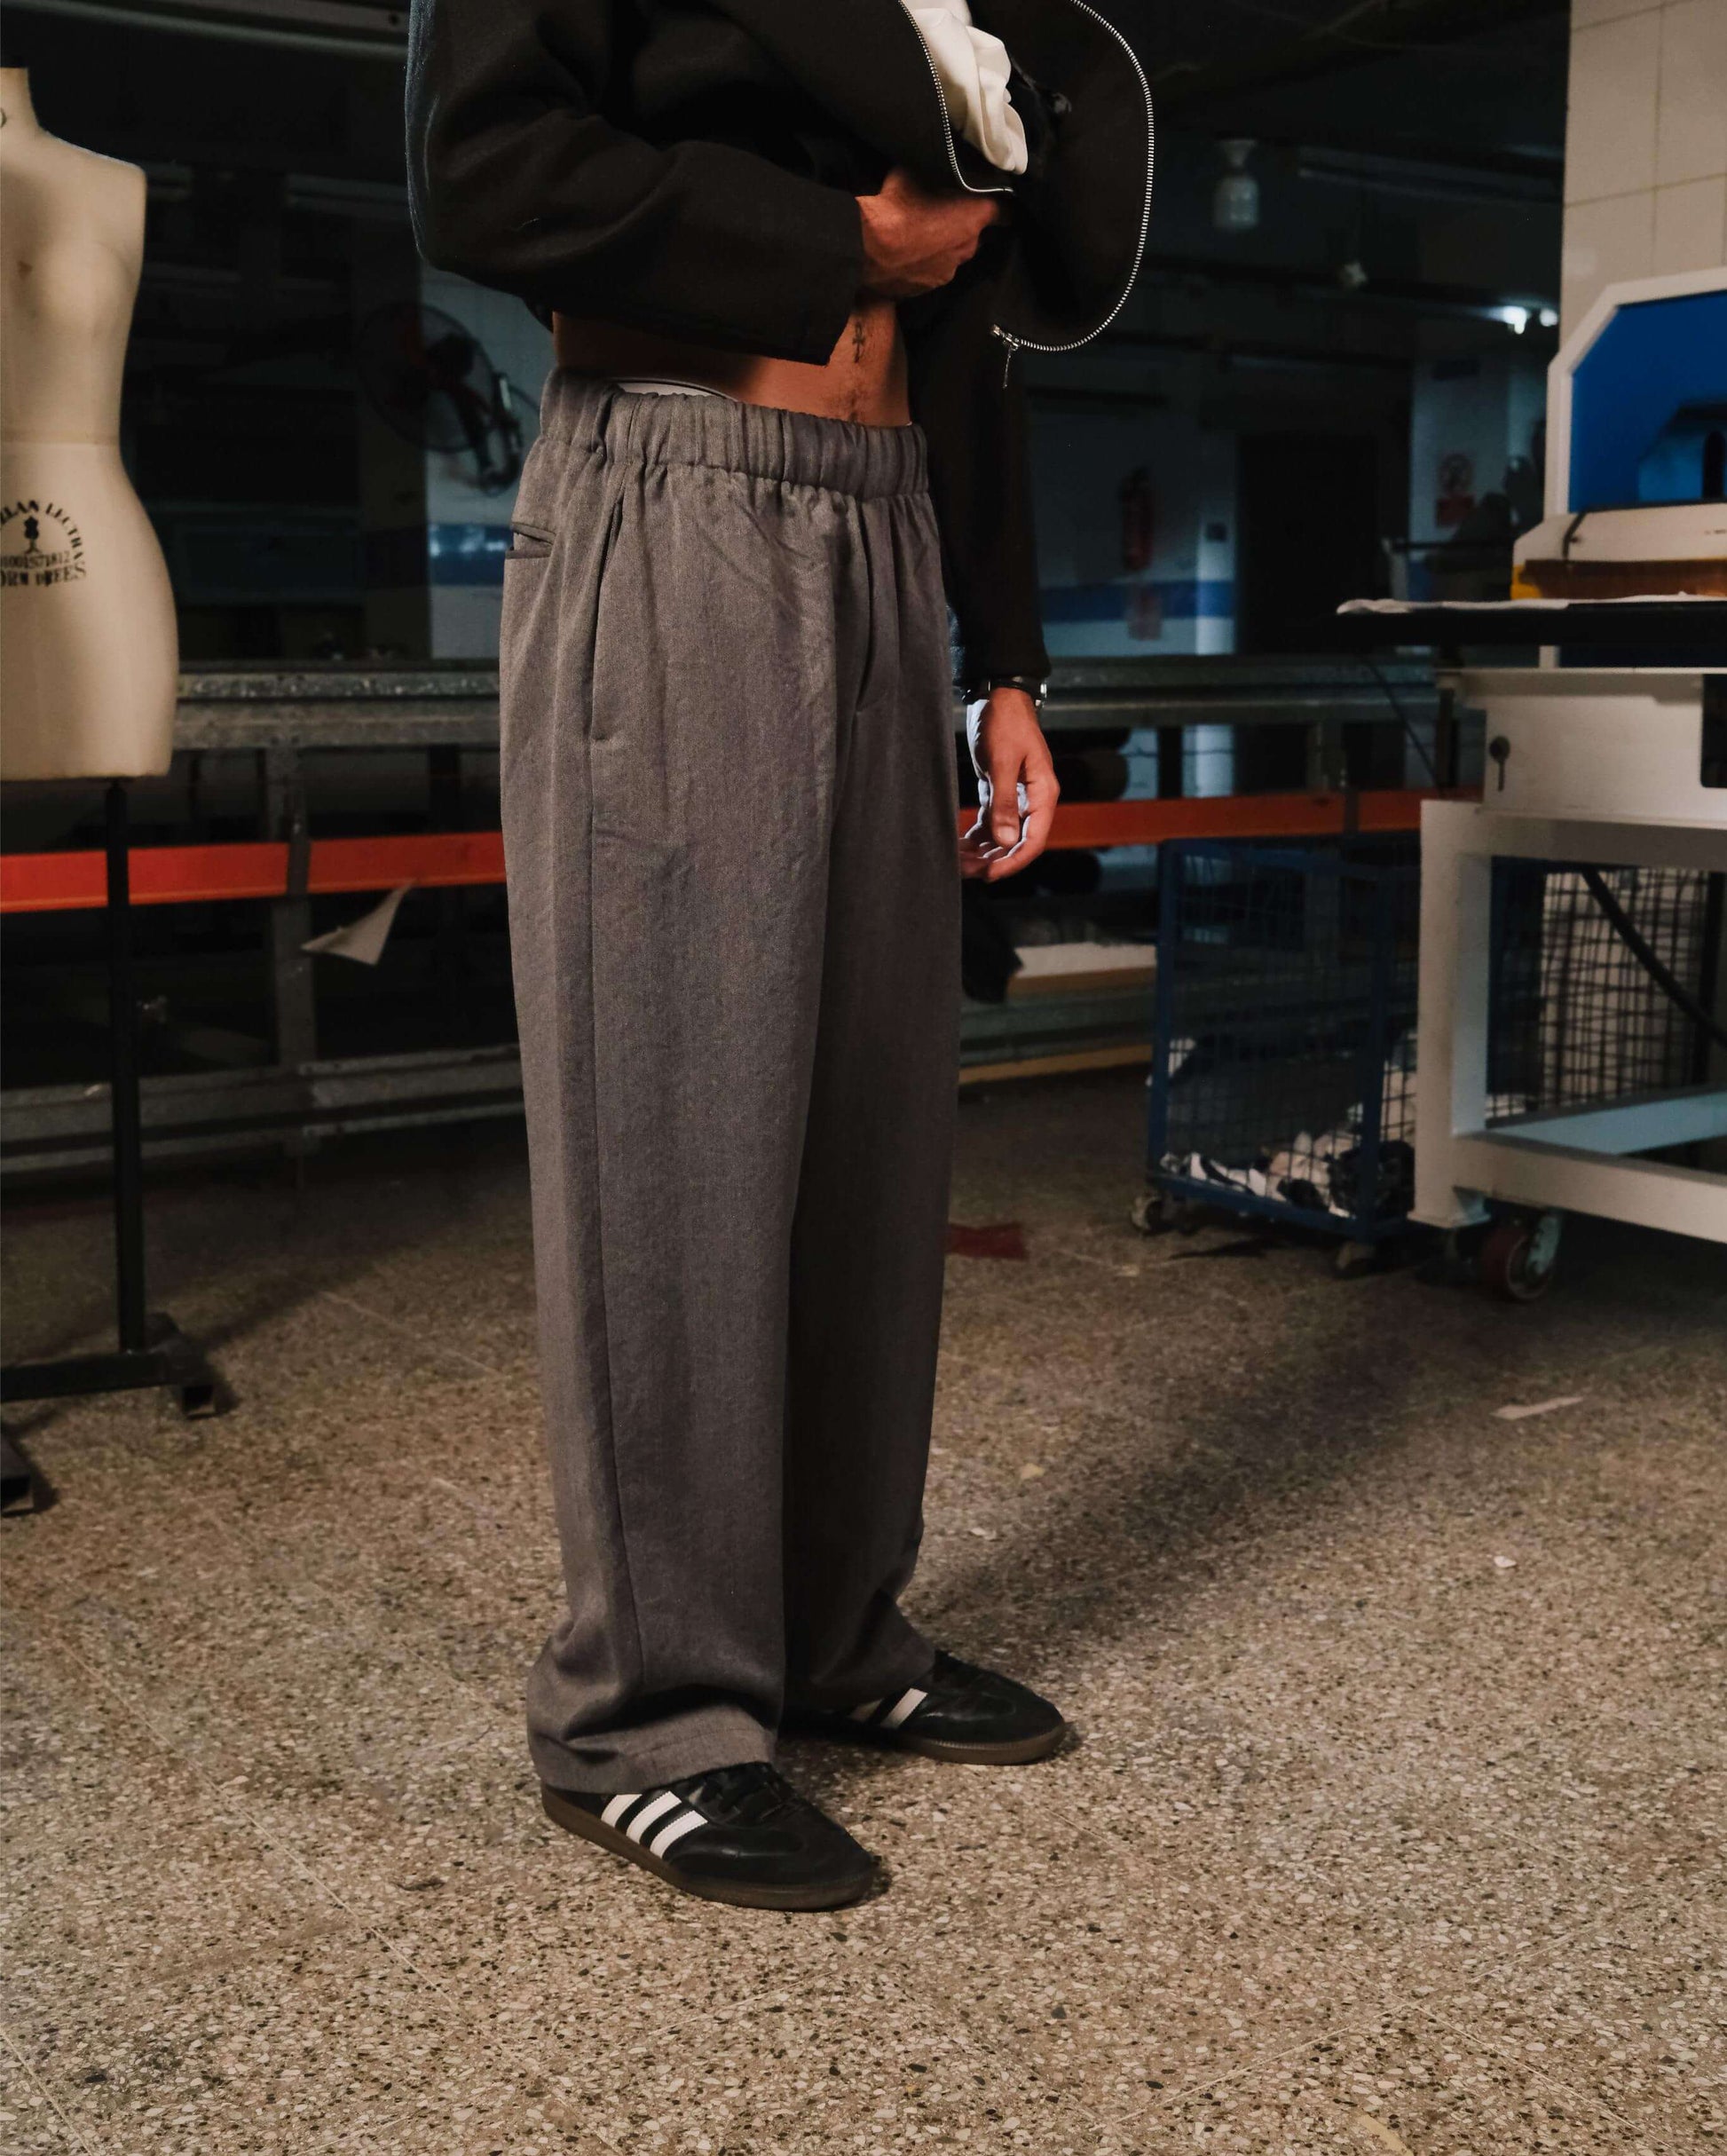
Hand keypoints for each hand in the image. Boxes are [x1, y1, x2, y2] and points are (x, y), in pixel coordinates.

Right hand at [857, 167, 1001, 299]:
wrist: (868, 248)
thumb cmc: (896, 204)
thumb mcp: (917, 172)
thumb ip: (936, 171)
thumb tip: (939, 165)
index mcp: (974, 216)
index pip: (1004, 212)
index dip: (999, 205)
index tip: (992, 200)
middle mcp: (968, 247)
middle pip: (976, 235)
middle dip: (966, 225)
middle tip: (947, 212)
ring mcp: (949, 271)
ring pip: (954, 255)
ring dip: (944, 246)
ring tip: (924, 235)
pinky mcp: (928, 288)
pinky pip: (933, 271)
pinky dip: (926, 263)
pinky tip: (910, 254)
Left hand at [960, 687, 1058, 880]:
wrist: (998, 696)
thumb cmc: (1005, 723)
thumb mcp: (1003, 762)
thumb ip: (1004, 802)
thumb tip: (1007, 840)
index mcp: (1042, 795)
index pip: (1033, 841)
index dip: (1013, 862)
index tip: (989, 874)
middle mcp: (1033, 801)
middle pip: (1016, 843)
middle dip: (992, 860)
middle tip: (964, 870)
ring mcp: (1017, 798)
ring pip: (1002, 836)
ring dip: (982, 852)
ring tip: (958, 861)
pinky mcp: (1000, 793)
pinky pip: (990, 823)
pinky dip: (976, 836)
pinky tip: (958, 846)